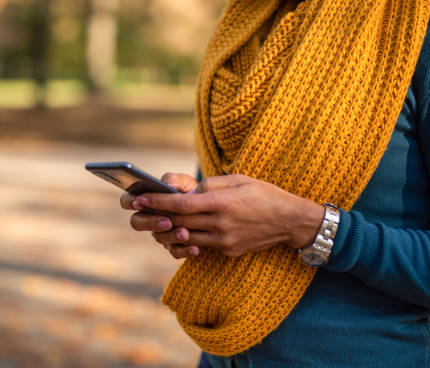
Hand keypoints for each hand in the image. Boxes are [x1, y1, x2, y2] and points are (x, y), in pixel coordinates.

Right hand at [120, 173, 201, 258]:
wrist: (209, 208)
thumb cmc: (191, 191)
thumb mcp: (184, 182)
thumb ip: (174, 180)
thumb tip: (168, 185)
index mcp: (146, 200)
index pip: (128, 200)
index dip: (130, 201)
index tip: (139, 202)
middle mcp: (149, 218)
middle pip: (137, 222)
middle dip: (150, 222)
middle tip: (166, 221)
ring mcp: (160, 233)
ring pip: (158, 238)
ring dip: (171, 236)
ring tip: (185, 233)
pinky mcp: (174, 246)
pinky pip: (175, 251)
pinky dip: (185, 251)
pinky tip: (195, 248)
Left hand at [130, 174, 324, 257]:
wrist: (290, 221)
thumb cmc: (263, 194)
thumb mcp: (237, 180)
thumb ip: (209, 185)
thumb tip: (187, 192)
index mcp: (221, 203)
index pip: (180, 205)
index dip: (156, 202)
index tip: (139, 198)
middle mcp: (220, 224)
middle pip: (178, 223)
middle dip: (156, 217)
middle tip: (141, 210)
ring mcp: (224, 241)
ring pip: (186, 238)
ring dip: (169, 231)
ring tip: (158, 222)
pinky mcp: (228, 251)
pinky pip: (202, 245)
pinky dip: (189, 239)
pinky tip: (182, 231)